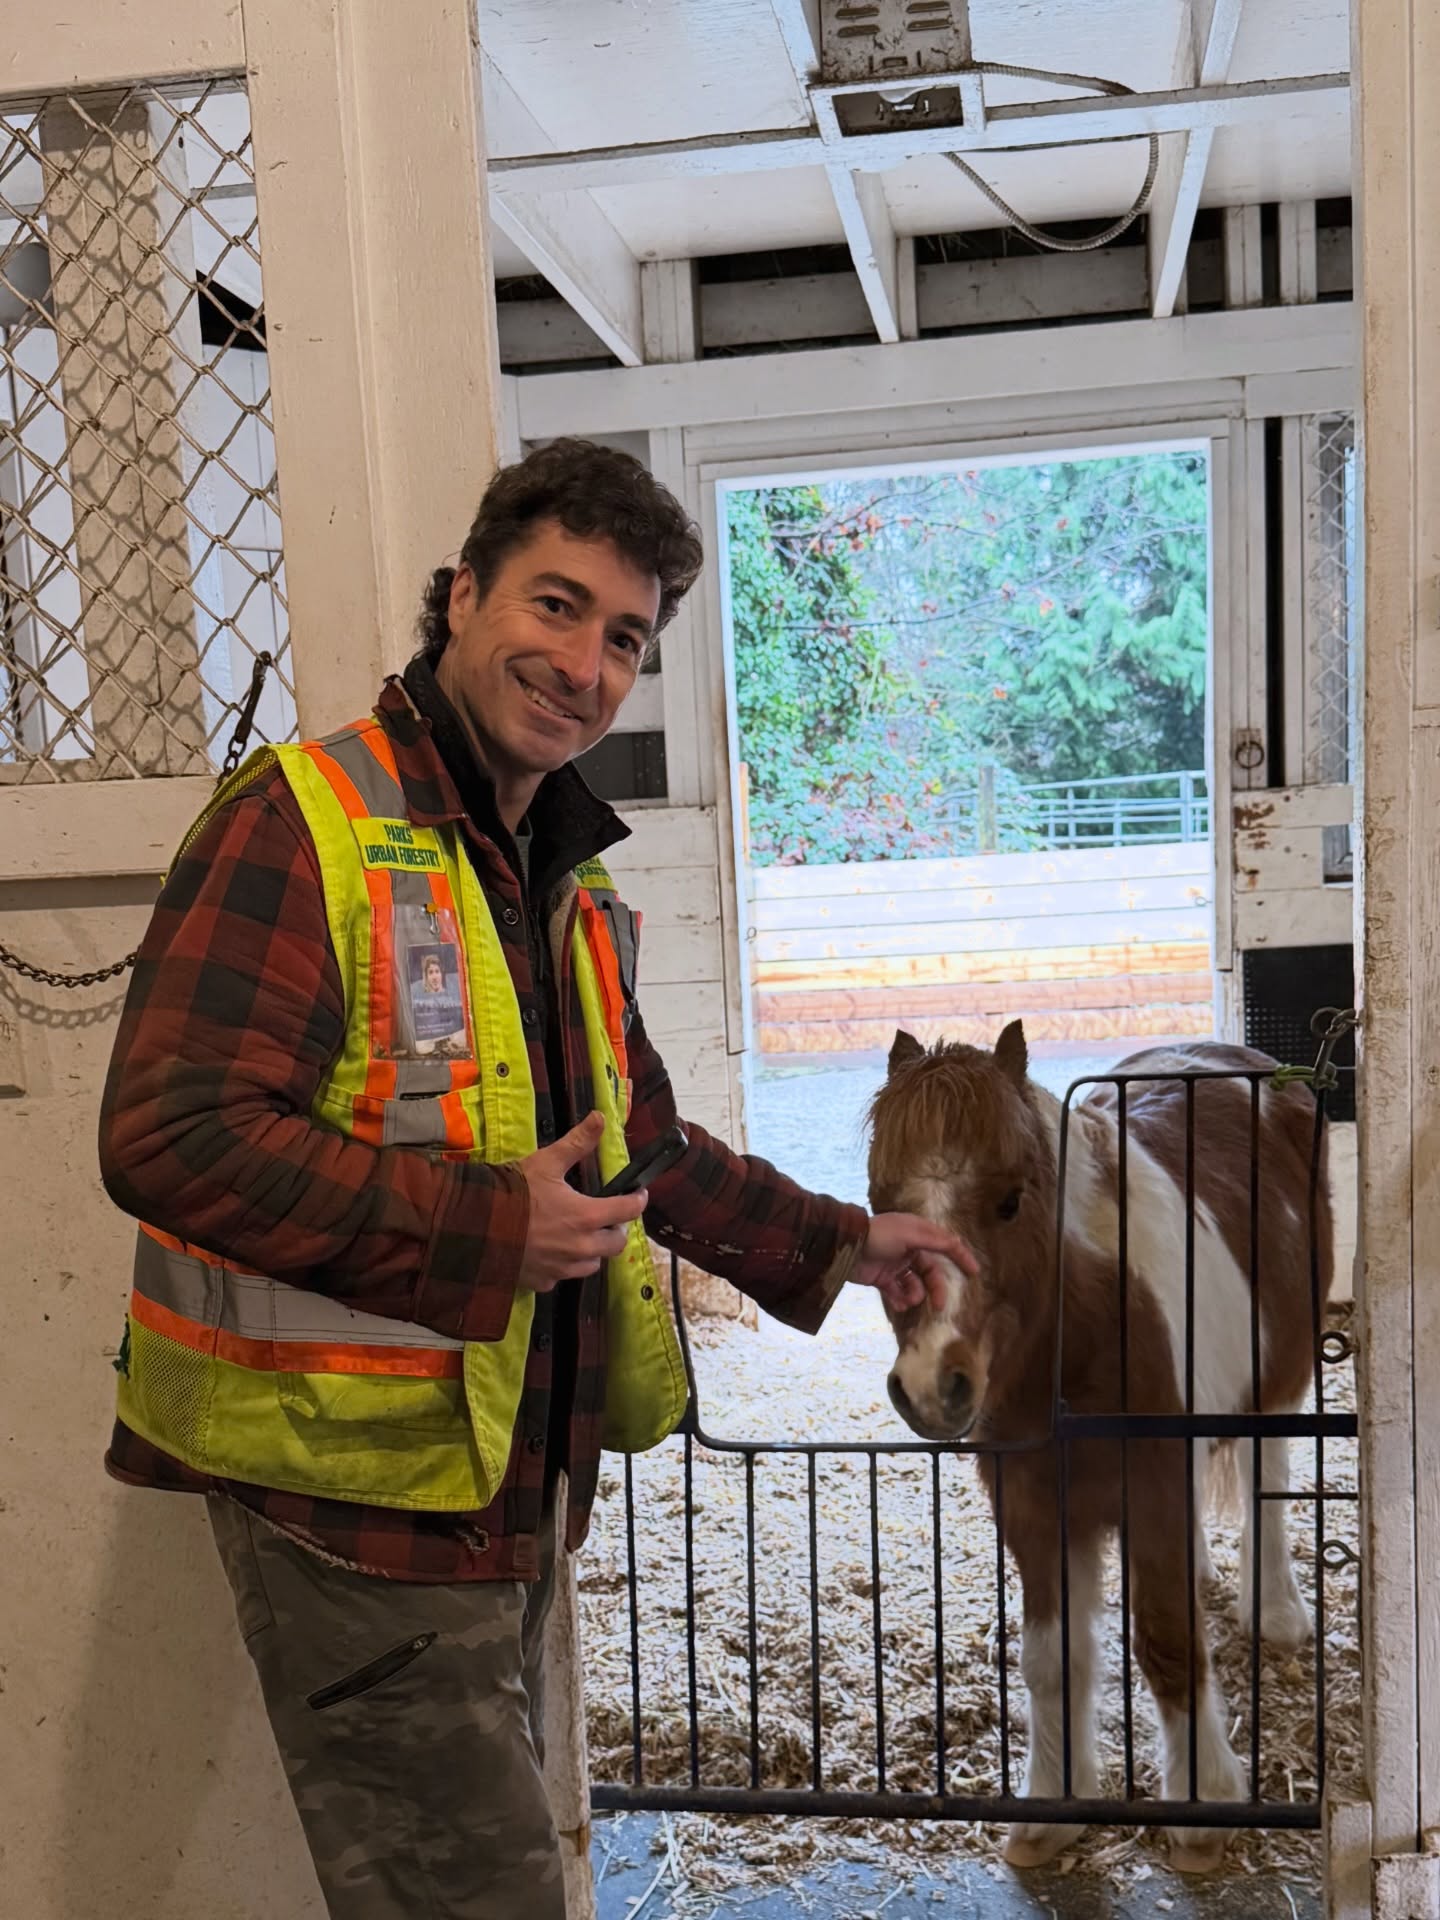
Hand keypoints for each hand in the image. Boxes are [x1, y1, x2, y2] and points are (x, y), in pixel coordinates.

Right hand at [515, 1111, 647, 1292]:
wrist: (474, 1228)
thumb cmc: (513, 1193)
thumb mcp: (545, 1162)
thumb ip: (577, 1143)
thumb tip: (600, 1118)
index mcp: (586, 1216)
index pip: (627, 1211)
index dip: (637, 1200)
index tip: (638, 1194)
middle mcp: (580, 1247)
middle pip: (617, 1244)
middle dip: (616, 1230)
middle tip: (607, 1217)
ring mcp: (562, 1269)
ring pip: (593, 1263)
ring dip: (593, 1250)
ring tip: (580, 1235)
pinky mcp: (544, 1282)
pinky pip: (564, 1275)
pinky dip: (564, 1264)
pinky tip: (551, 1252)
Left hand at [850, 1212, 979, 1314]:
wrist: (845, 1248)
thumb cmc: (879, 1236)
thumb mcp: (909, 1234)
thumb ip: (934, 1240)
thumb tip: (957, 1242)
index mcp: (918, 1234)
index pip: (945, 1245)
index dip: (961, 1257)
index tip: (974, 1272)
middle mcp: (909, 1249)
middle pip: (931, 1272)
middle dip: (935, 1289)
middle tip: (939, 1307)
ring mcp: (896, 1265)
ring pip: (915, 1285)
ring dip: (915, 1295)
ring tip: (908, 1300)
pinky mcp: (882, 1279)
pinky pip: (898, 1293)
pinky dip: (900, 1299)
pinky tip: (898, 1304)